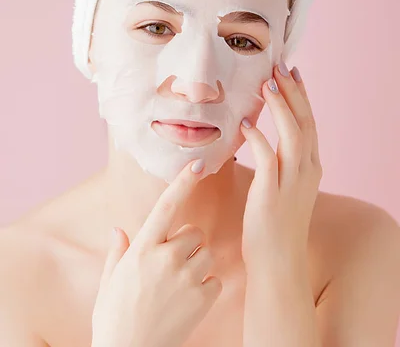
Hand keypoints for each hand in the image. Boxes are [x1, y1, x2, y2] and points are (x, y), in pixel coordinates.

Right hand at [91, 160, 221, 346]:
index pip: (167, 206)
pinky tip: (188, 301)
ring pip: (207, 253)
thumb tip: (119, 230)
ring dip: (198, 264)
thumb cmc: (114, 318)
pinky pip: (215, 280)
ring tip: (179, 285)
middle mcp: (166, 258)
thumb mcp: (109, 282)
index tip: (198, 163)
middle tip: (172, 265)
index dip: (183, 182)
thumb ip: (118, 252)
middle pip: (195, 232)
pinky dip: (206, 288)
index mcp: (142, 248)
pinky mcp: (202, 299)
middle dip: (188, 243)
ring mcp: (186, 278)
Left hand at [240, 63, 322, 273]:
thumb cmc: (274, 224)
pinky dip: (259, 138)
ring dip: (280, 107)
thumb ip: (277, 162)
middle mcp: (306, 171)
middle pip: (304, 122)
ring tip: (267, 83)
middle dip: (293, 92)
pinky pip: (267, 157)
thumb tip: (259, 136)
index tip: (292, 74)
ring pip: (291, 134)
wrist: (278, 262)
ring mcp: (292, 182)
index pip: (308, 123)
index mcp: (310, 167)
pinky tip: (246, 123)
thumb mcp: (284, 187)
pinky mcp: (272, 193)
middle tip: (280, 66)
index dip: (301, 97)